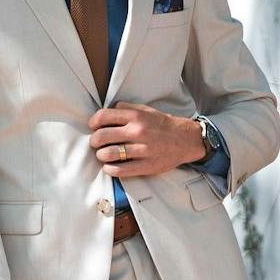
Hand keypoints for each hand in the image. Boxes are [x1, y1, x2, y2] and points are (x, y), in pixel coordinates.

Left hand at [89, 104, 204, 176]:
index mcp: (136, 117)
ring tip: (103, 155)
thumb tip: (109, 109)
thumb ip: (127, 109)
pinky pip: (120, 170)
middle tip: (97, 143)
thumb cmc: (163, 125)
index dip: (93, 122)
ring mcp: (142, 150)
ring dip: (101, 155)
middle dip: (95, 141)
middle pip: (102, 136)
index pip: (103, 116)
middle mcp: (138, 132)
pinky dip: (110, 169)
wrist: (185, 140)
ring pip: (108, 154)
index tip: (93, 127)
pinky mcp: (146, 166)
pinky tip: (109, 167)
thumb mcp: (146, 110)